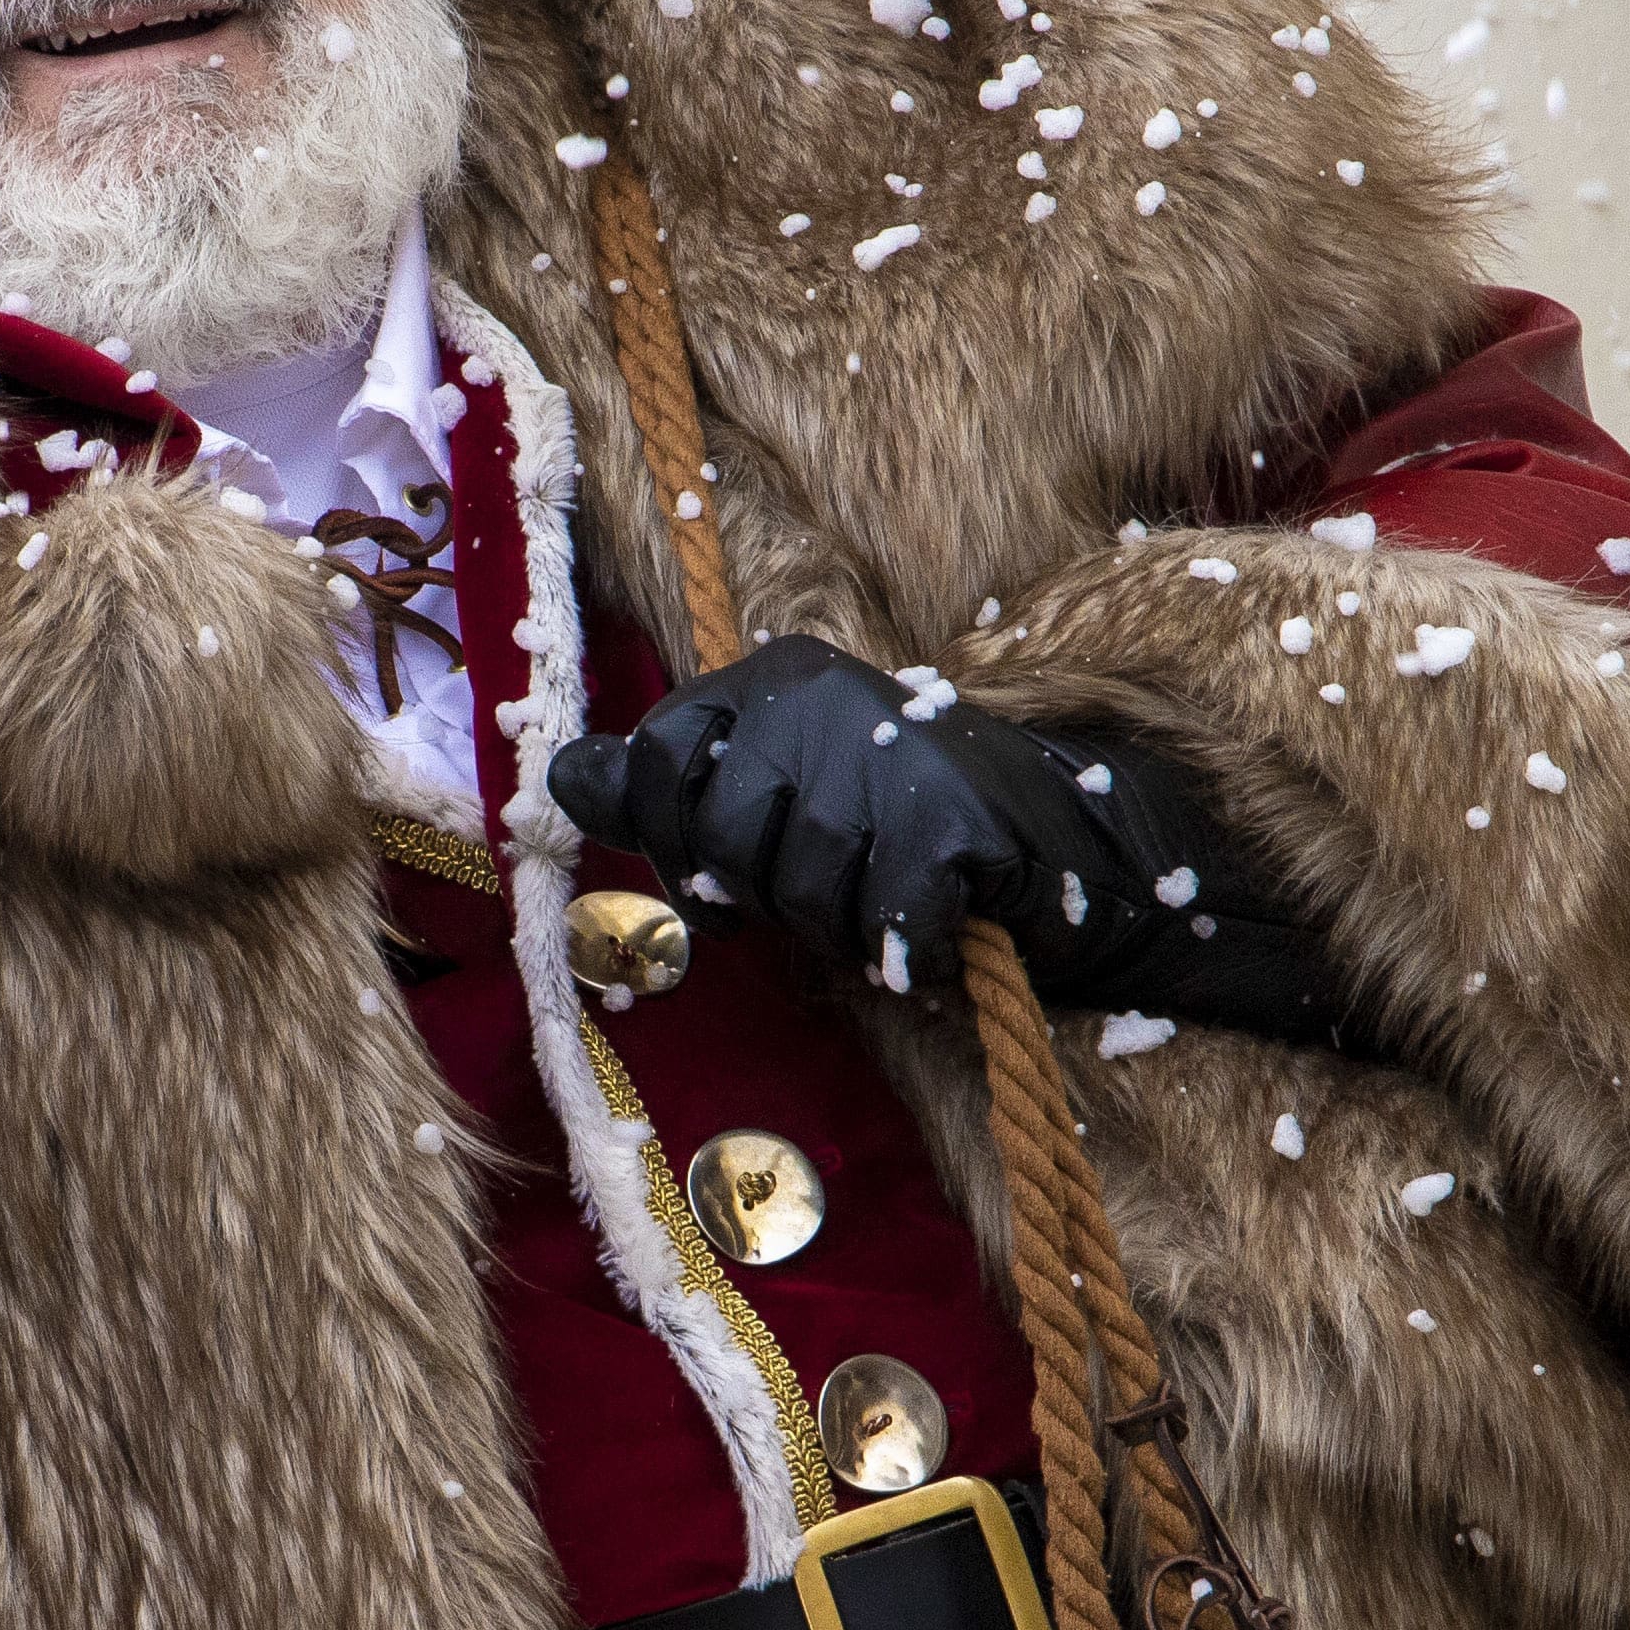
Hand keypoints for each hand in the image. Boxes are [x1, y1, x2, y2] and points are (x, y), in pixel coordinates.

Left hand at [550, 636, 1364, 1044]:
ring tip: (889, 898)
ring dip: (844, 929)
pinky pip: (882, 924)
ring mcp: (891, 755)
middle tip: (835, 885)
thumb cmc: (902, 825)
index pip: (655, 764)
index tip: (731, 868)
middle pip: (725, 840)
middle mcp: (823, 694)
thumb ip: (669, 787)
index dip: (680, 840)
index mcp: (772, 678)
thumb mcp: (776, 791)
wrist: (1075, 843)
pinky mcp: (953, 825)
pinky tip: (932, 934)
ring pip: (800, 894)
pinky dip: (907, 951)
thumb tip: (554, 780)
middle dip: (771, 895)